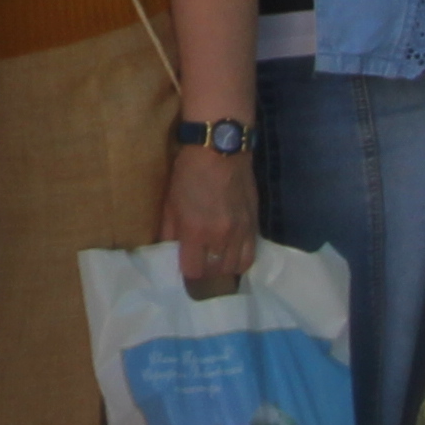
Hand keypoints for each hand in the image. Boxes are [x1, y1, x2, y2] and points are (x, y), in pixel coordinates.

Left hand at [161, 143, 259, 294]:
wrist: (220, 149)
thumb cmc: (189, 173)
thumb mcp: (170, 202)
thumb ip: (169, 231)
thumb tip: (169, 251)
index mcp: (196, 231)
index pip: (194, 271)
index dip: (188, 274)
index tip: (185, 270)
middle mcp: (221, 236)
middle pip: (216, 273)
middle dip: (205, 275)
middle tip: (200, 270)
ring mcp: (241, 231)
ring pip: (235, 268)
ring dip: (223, 270)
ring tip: (216, 266)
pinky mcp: (254, 225)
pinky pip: (251, 255)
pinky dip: (240, 262)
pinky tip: (231, 258)